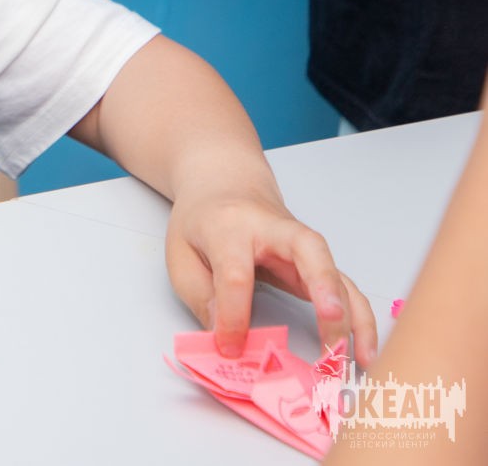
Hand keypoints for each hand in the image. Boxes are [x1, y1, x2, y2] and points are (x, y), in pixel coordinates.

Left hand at [165, 182, 377, 360]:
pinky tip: (364, 353)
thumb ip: (200, 295)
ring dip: (352, 318)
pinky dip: (360, 321)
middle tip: (330, 333)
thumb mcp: (181, 254)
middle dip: (323, 292)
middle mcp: (275, 231)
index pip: (236, 274)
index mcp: (230, 227)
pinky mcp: (319, 264)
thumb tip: (223, 337)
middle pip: (308, 253)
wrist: (226, 185)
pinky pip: (346, 291)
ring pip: (338, 274)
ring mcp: (303, 246)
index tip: (230, 346)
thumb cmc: (202, 221)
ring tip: (353, 361)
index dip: (234, 315)